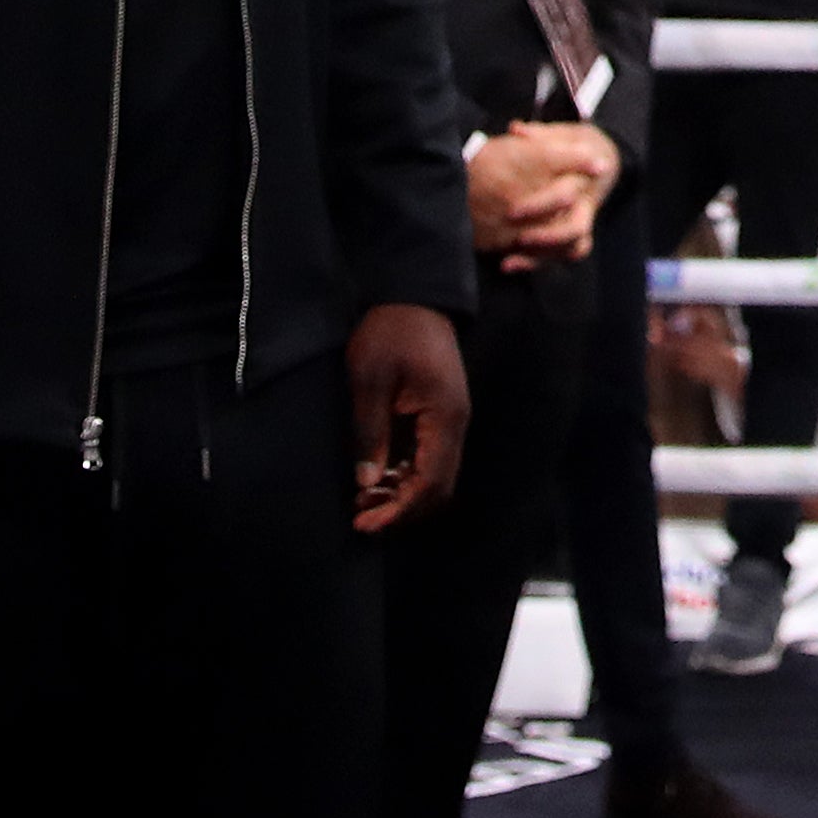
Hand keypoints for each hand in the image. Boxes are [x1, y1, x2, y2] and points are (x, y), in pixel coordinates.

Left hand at [347, 302, 468, 532]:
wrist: (415, 294)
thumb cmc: (390, 332)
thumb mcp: (370, 380)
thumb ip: (370, 432)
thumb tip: (367, 483)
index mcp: (444, 417)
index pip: (431, 482)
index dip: (400, 510)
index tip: (366, 524)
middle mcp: (455, 424)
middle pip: (438, 488)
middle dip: (402, 510)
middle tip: (361, 521)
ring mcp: (451, 419)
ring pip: (435, 476)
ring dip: (403, 496)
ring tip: (362, 504)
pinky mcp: (440, 414)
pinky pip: (429, 459)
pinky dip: (406, 477)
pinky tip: (376, 481)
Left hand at [468, 119, 617, 269]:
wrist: (608, 158)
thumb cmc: (579, 143)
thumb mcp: (565, 133)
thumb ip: (540, 135)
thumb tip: (515, 130)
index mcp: (585, 176)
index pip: (566, 195)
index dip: (541, 204)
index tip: (513, 211)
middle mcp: (587, 202)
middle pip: (574, 228)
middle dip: (544, 236)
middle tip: (515, 236)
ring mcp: (584, 219)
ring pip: (573, 247)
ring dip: (542, 256)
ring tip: (510, 258)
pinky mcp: (576, 234)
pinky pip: (565, 254)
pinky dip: (538, 262)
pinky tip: (509, 264)